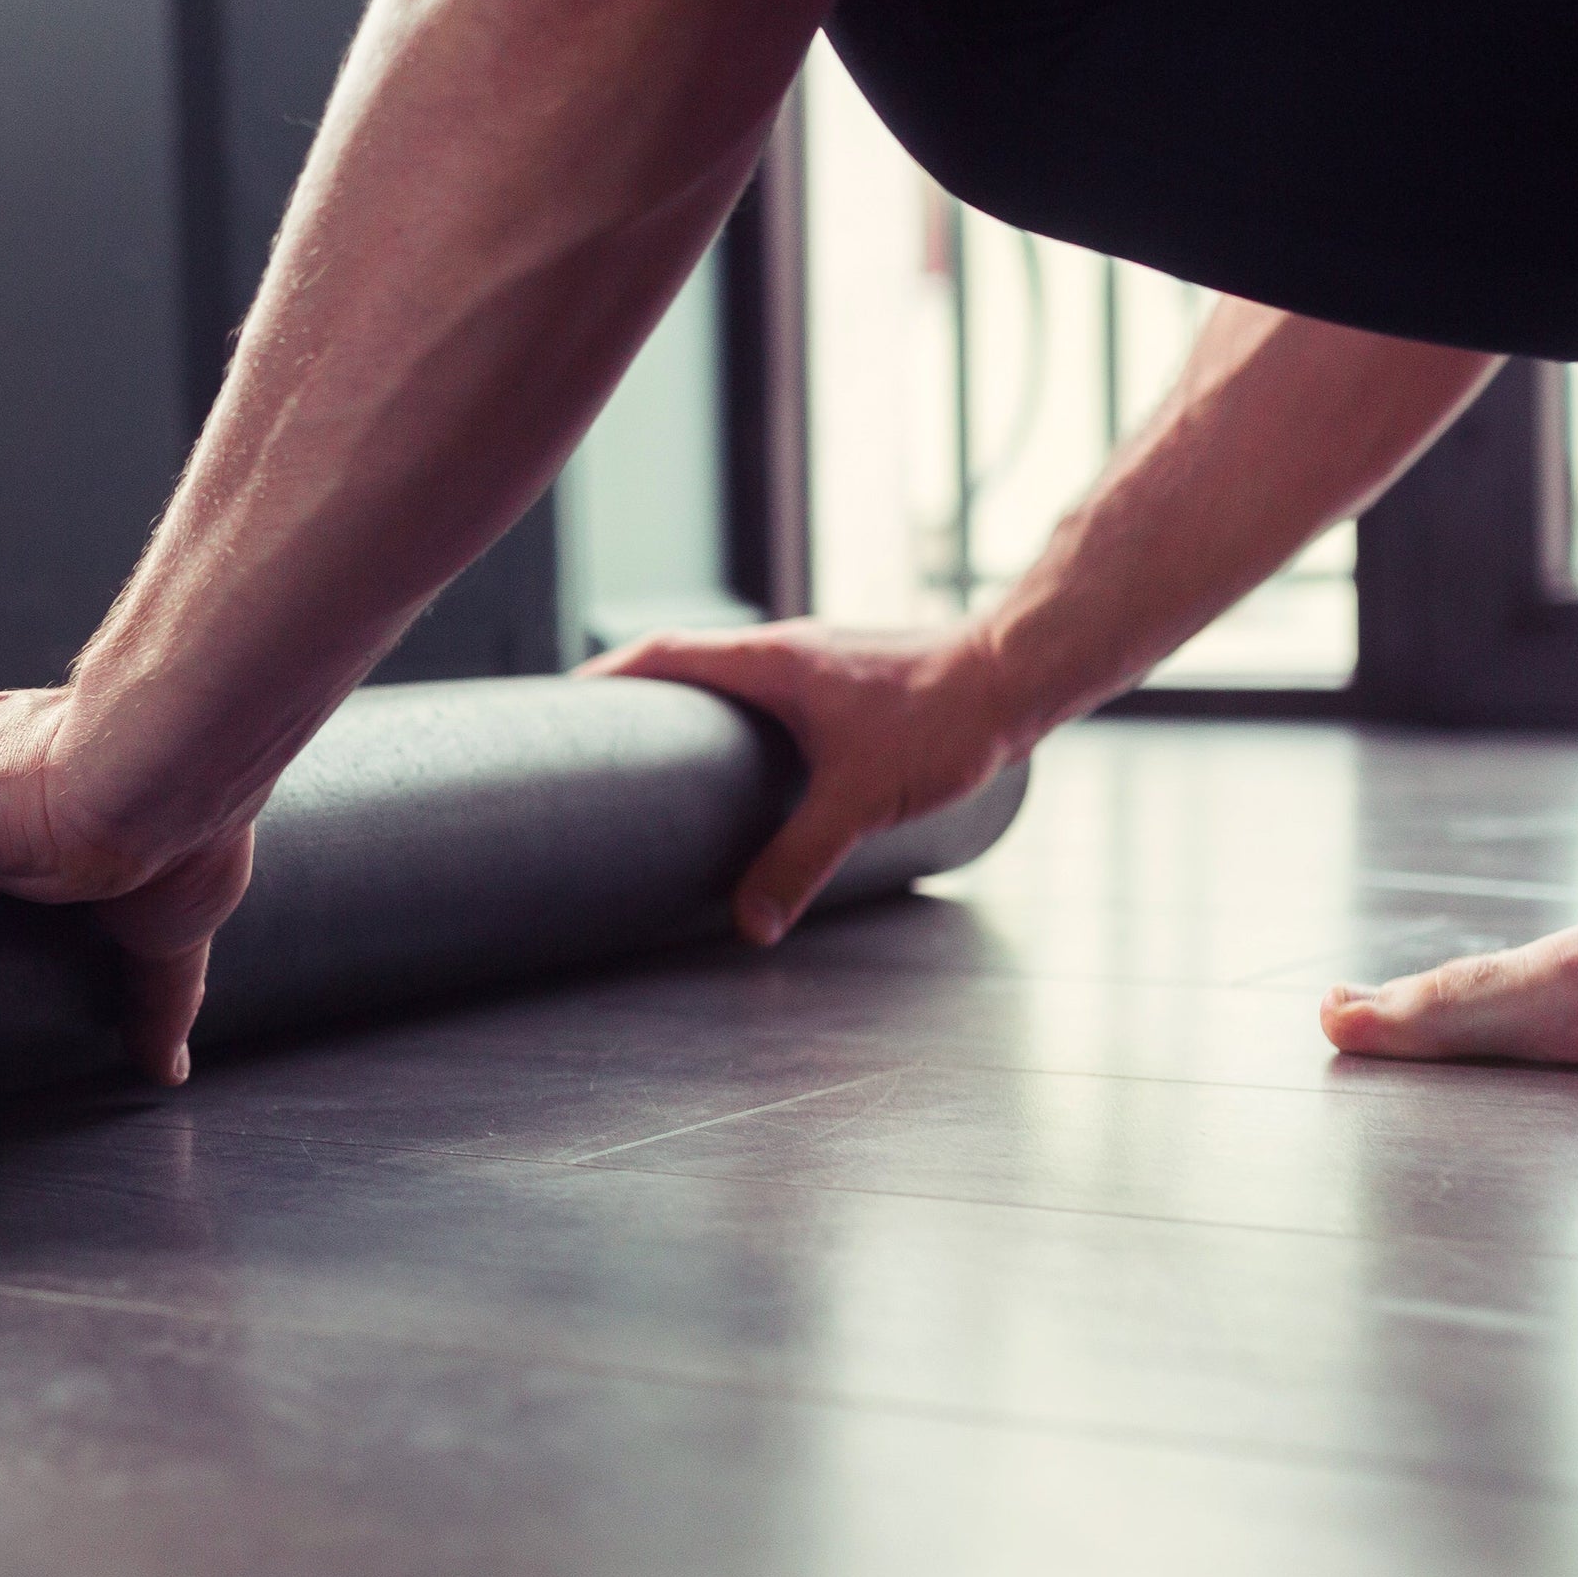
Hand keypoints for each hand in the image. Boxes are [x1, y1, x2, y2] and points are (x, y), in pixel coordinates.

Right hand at [582, 620, 1027, 944]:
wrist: (1017, 674)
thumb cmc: (943, 718)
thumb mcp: (861, 799)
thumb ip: (800, 860)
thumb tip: (750, 924)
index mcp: (769, 661)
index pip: (662, 655)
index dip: (606, 681)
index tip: (560, 708)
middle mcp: (788, 652)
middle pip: (688, 665)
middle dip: (639, 702)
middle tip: (598, 748)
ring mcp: (821, 663)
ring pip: (734, 681)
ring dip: (695, 712)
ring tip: (665, 765)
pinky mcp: (852, 682)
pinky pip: (774, 696)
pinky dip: (745, 722)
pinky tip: (758, 767)